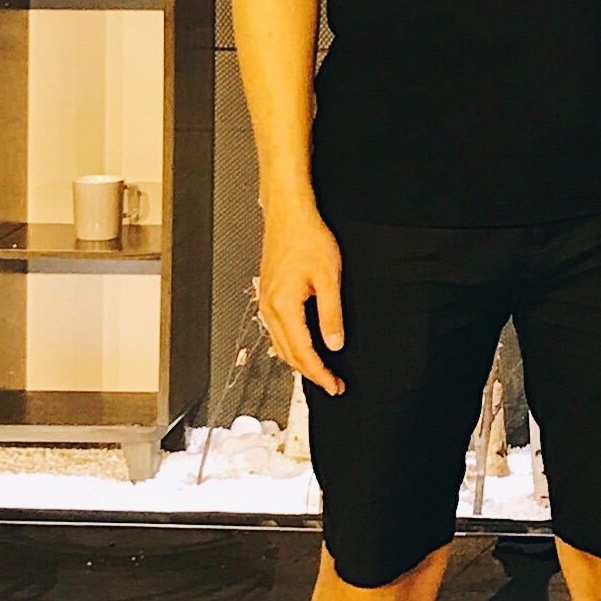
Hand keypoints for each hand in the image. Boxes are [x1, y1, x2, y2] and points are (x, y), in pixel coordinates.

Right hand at [257, 195, 345, 394]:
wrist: (289, 215)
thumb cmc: (307, 238)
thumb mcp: (329, 278)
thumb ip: (331, 314)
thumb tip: (334, 343)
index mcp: (283, 306)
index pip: (303, 352)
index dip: (320, 373)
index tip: (334, 384)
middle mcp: (269, 307)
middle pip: (288, 354)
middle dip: (311, 373)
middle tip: (332, 383)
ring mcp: (266, 302)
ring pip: (281, 345)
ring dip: (300, 361)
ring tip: (321, 371)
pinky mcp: (268, 296)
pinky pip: (277, 332)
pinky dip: (291, 346)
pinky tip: (304, 347)